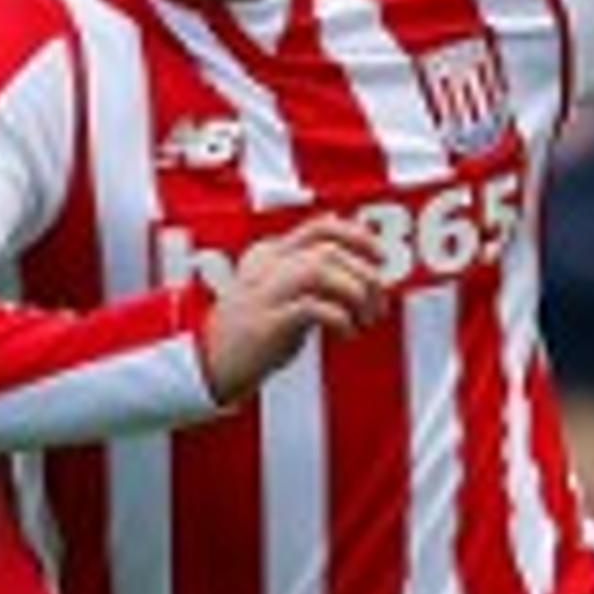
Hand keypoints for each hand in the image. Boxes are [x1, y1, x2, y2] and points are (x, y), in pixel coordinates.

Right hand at [197, 215, 388, 402]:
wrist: (211, 365)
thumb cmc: (255, 332)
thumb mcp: (284, 296)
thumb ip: (314, 277)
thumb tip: (361, 263)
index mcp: (271, 255)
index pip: (321, 228)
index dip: (358, 237)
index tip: (382, 257)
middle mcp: (267, 267)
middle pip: (329, 250)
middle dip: (365, 276)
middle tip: (378, 306)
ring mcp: (265, 293)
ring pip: (321, 269)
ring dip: (355, 293)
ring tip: (366, 319)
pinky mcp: (268, 323)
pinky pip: (314, 307)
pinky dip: (341, 318)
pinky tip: (348, 333)